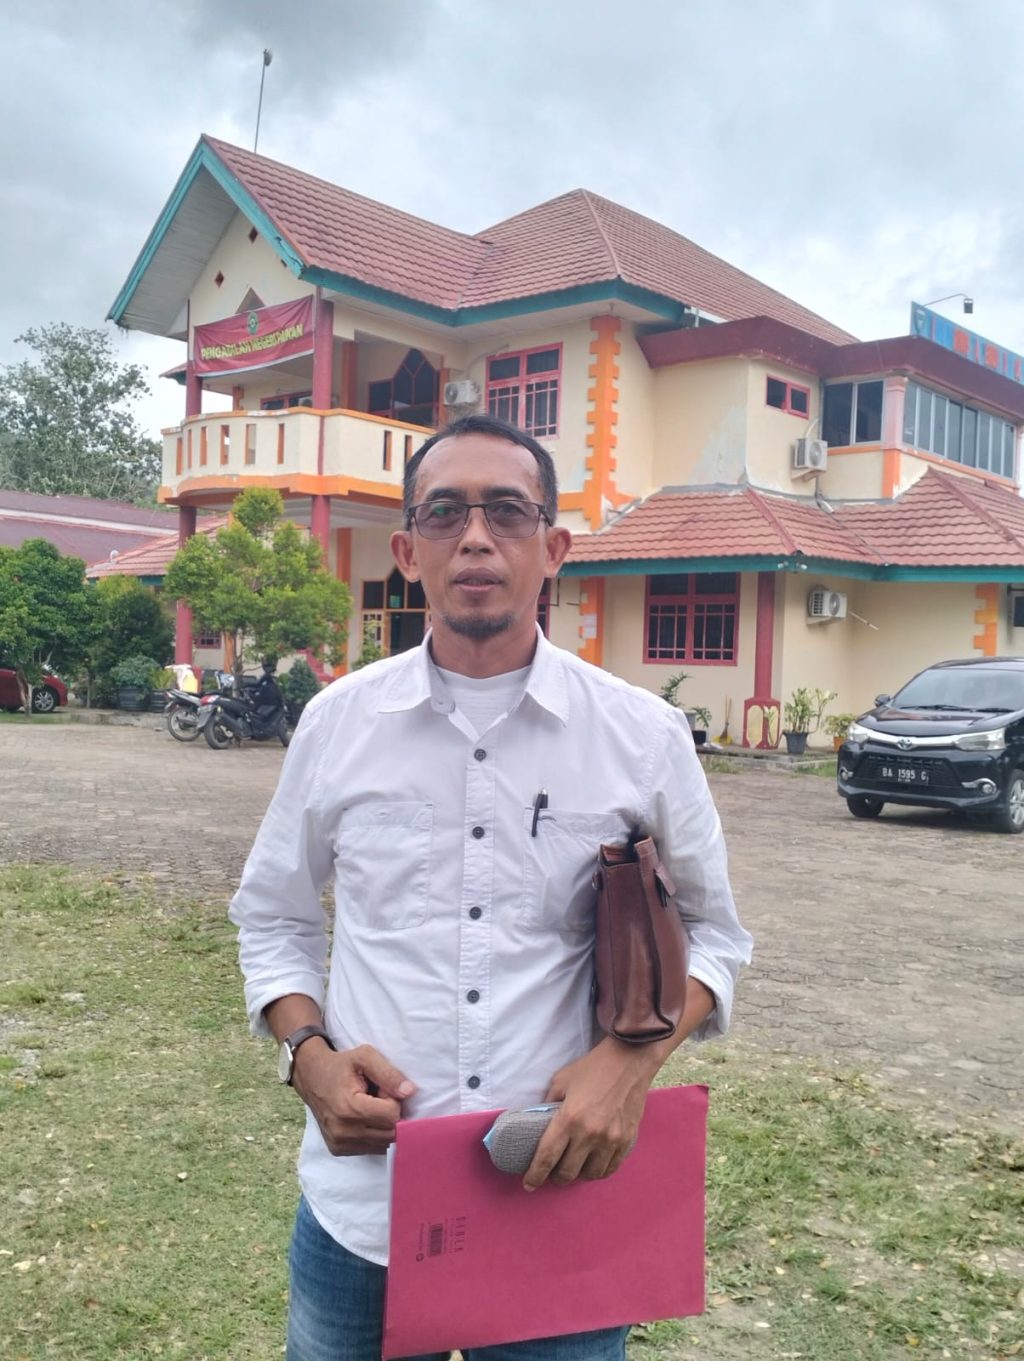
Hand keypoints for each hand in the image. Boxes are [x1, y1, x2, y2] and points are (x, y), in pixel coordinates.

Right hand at [292, 1042, 415, 1156]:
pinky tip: (362, 1118)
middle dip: (390, 1114)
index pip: (392, 1115)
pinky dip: (374, 1134)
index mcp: (349, 1108)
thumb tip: (410, 1092)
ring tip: (369, 1107)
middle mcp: (343, 1131)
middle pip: (390, 1132)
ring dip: (383, 1125)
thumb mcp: (365, 1057)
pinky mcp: (338, 1150)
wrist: (311, 1076)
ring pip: (383, 1143)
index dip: (392, 1099)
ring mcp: (339, 1143)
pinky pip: (372, 1148)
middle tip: (377, 1097)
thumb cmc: (340, 1065)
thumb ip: (388, 1073)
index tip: (381, 1088)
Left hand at [521, 1037, 659, 1191]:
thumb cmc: (592, 1068)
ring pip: (589, 1175)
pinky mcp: (626, 1141)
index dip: (535, 1175)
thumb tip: (536, 1123)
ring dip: (577, 1175)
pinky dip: (598, 1171)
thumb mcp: (561, 1081)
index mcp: (569, 1118)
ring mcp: (610, 1139)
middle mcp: (589, 1133)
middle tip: (551, 1174)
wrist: (629, 1061)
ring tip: (572, 1169)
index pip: (547, 1157)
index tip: (528, 1184)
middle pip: (567, 1172)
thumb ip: (547, 1104)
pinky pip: (610, 1169)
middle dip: (555, 1178)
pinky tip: (592, 1166)